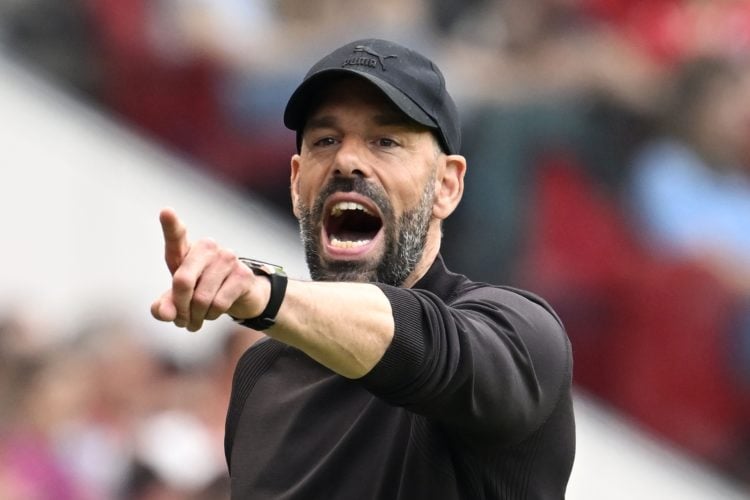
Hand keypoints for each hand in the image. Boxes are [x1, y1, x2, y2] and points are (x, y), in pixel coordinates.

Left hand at [150, 208, 269, 331]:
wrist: (240, 297)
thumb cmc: (202, 292)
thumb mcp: (179, 299)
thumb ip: (165, 306)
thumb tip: (165, 314)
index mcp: (187, 249)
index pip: (177, 236)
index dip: (171, 225)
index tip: (166, 212)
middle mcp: (207, 248)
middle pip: (183, 281)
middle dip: (179, 307)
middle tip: (180, 321)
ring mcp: (227, 258)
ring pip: (201, 298)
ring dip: (196, 316)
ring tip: (197, 319)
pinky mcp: (243, 274)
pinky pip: (218, 304)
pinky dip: (212, 316)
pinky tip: (213, 313)